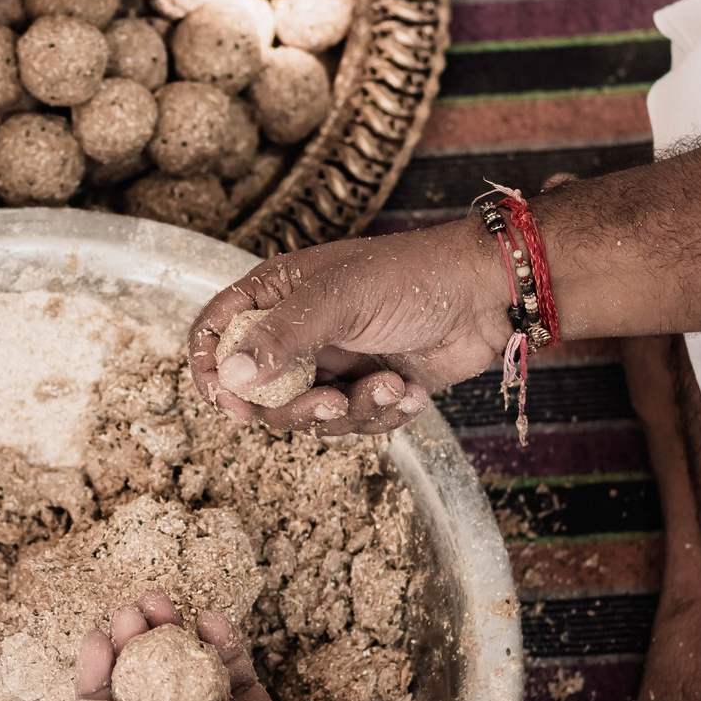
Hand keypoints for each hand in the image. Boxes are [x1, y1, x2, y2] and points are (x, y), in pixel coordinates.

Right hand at [186, 217, 513, 436]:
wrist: (488, 297)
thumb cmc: (414, 277)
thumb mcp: (340, 300)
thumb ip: (281, 337)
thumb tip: (228, 376)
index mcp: (278, 293)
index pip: (215, 332)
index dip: (212, 370)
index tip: (231, 403)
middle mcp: (298, 330)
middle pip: (259, 391)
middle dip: (296, 407)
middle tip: (331, 402)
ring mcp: (333, 361)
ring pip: (307, 415)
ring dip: (351, 410)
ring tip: (390, 386)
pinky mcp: (368, 387)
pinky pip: (352, 423)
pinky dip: (381, 413)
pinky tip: (410, 392)